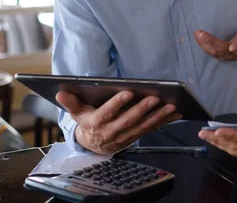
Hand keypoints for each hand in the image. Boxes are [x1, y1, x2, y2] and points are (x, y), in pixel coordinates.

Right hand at [56, 90, 181, 153]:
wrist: (92, 145)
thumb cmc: (87, 122)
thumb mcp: (76, 113)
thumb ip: (71, 102)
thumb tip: (60, 91)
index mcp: (96, 124)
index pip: (107, 113)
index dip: (117, 104)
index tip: (128, 92)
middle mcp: (111, 132)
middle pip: (128, 121)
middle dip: (142, 109)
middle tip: (155, 97)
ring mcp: (125, 136)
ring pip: (143, 126)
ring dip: (158, 116)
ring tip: (170, 106)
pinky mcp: (136, 137)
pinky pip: (151, 129)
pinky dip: (164, 121)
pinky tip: (176, 113)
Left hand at [194, 5, 236, 60]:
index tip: (232, 47)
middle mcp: (233, 52)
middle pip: (221, 48)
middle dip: (210, 42)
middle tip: (201, 33)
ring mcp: (226, 55)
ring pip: (213, 51)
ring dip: (204, 43)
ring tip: (197, 33)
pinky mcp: (220, 55)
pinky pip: (210, 51)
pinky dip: (203, 45)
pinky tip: (197, 37)